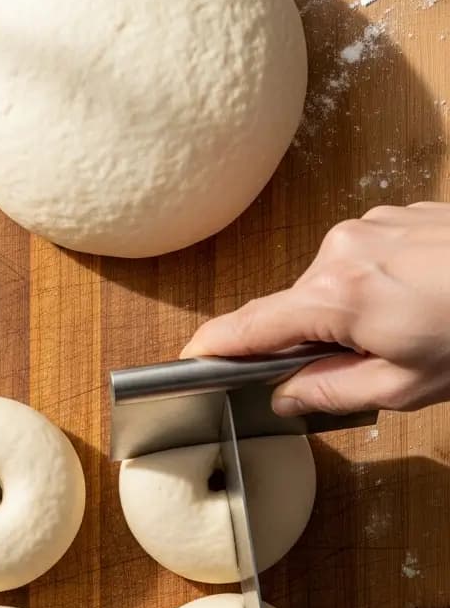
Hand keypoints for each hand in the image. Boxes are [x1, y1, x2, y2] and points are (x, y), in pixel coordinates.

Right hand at [182, 203, 449, 415]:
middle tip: (363, 369)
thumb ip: (329, 392)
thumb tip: (285, 394)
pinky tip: (422, 304)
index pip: (249, 326)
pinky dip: (378, 287)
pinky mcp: (398, 213)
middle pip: (294, 307)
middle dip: (311, 341)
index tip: (186, 362)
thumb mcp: (403, 387)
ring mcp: (371, 223)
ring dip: (351, 314)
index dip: (212, 348)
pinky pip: (364, 258)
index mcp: (335, 296)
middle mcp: (341, 248)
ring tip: (410, 333)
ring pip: (332, 283)